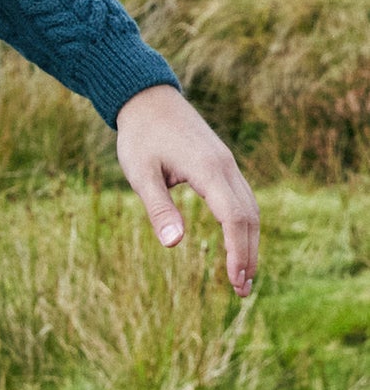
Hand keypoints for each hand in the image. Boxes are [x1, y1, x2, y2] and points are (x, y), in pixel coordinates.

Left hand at [115, 84, 259, 296]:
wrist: (147, 99)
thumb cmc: (140, 137)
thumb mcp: (140, 173)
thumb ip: (158, 208)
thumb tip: (174, 245)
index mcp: (208, 169)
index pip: (234, 218)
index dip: (236, 251)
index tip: (234, 281)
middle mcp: (225, 167)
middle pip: (249, 217)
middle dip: (248, 254)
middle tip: (241, 291)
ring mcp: (227, 164)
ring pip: (250, 209)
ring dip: (249, 243)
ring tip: (242, 276)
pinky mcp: (222, 164)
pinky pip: (242, 199)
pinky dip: (244, 225)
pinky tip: (237, 244)